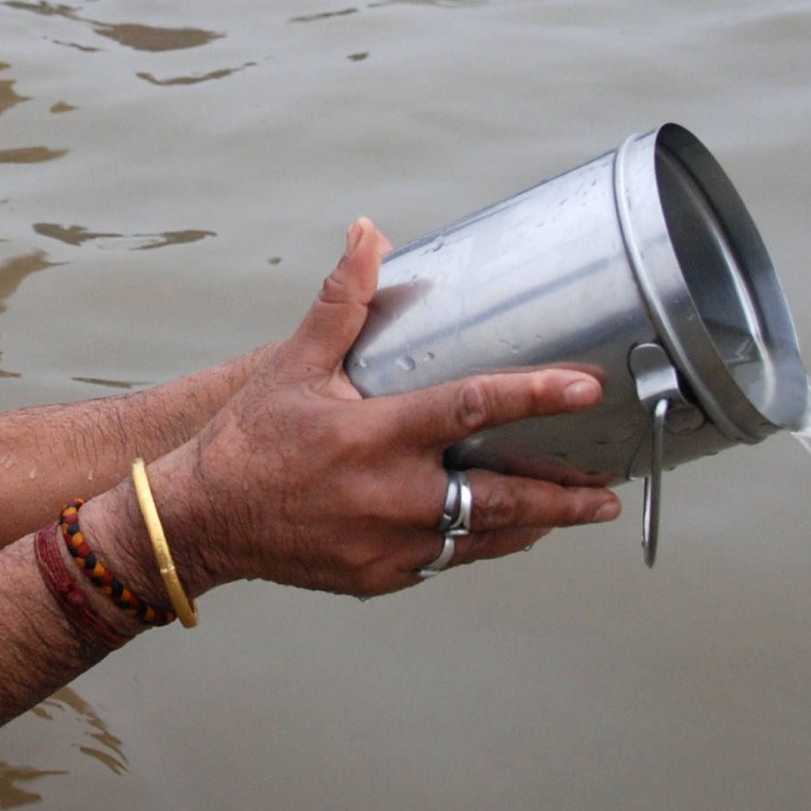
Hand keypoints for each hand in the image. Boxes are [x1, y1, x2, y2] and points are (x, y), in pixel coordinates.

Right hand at [148, 223, 618, 599]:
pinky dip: (485, 543)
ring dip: (536, 524)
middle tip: (607, 488)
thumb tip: (369, 234)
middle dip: (561, 495)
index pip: (470, 409)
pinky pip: (449, 560)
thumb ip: (343, 302)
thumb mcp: (294, 364)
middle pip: (500, 497)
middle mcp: (390, 496)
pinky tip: (511, 530)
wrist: (203, 519)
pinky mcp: (382, 576)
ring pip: (484, 537)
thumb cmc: (251, 440)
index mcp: (374, 436)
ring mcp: (389, 544)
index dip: (533, 396)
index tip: (585, 389)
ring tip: (580, 510)